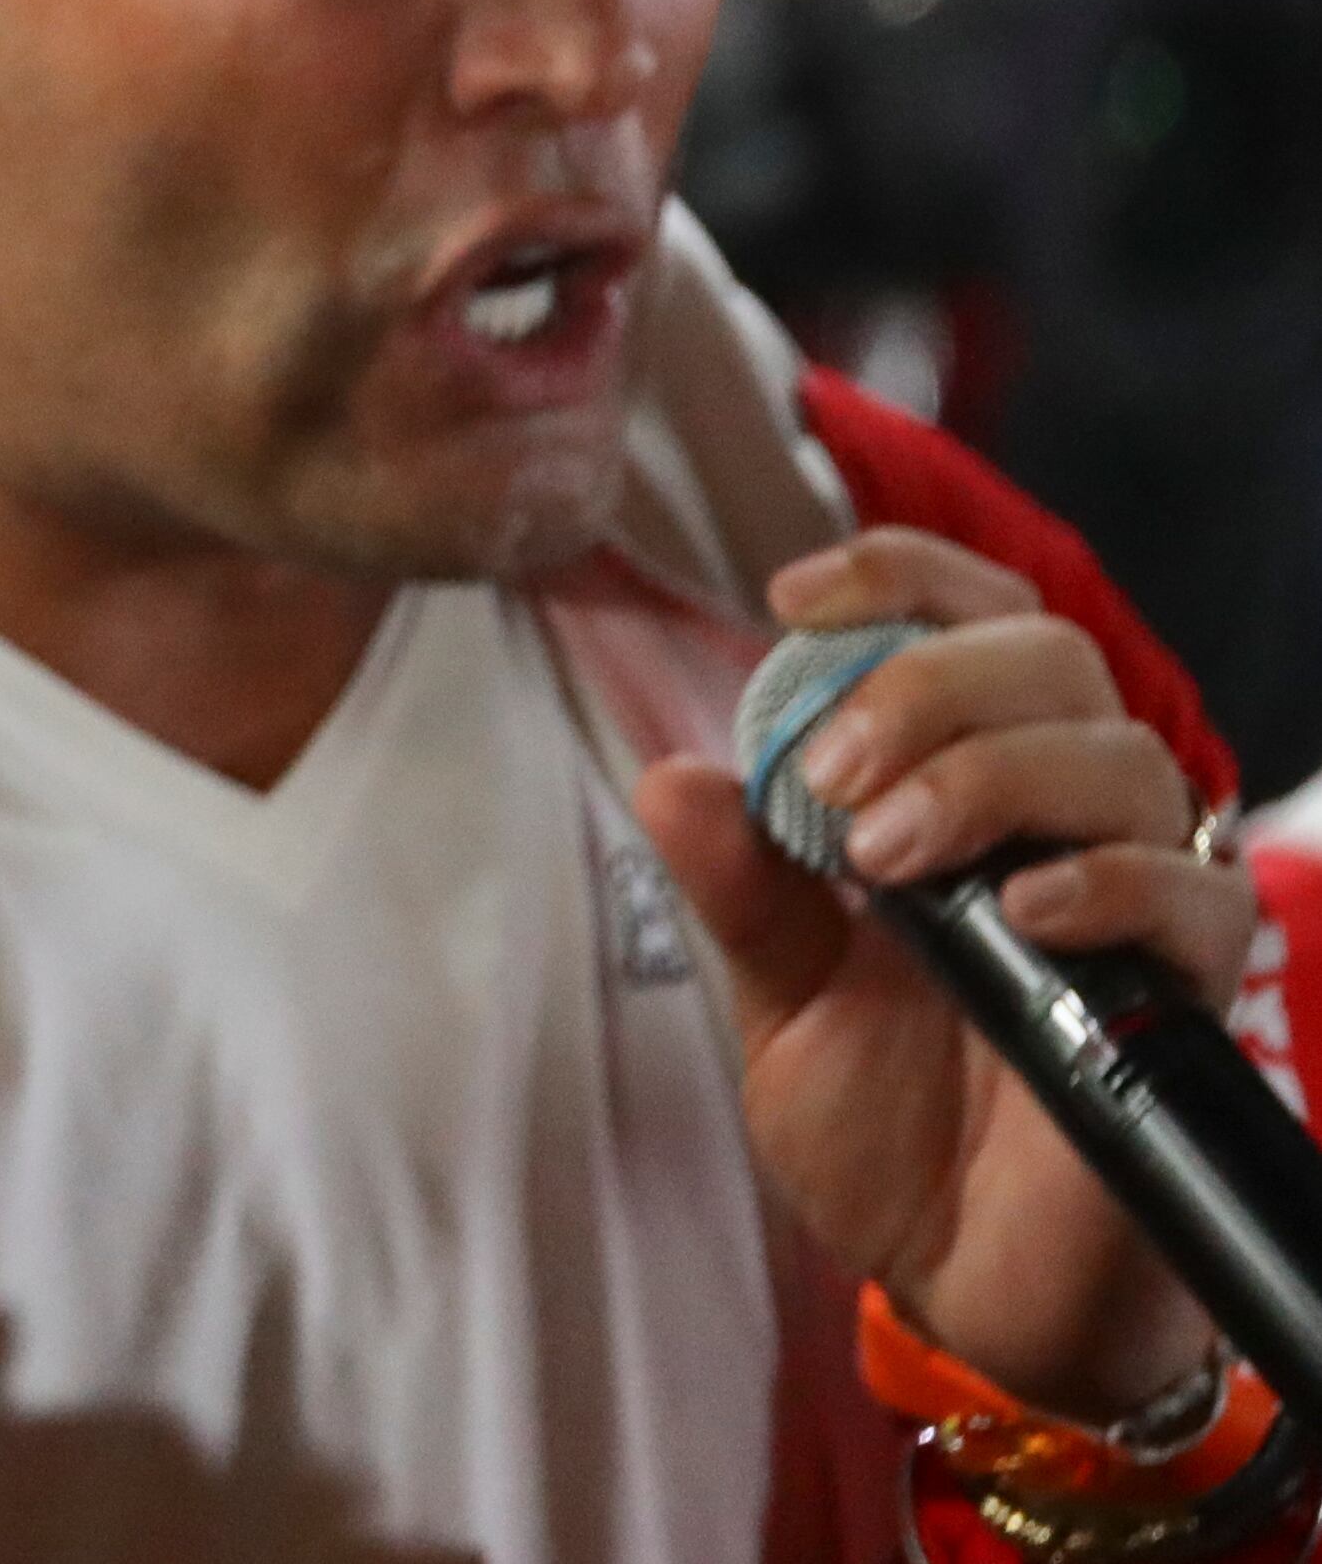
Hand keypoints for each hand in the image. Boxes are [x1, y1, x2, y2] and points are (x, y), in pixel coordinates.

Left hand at [633, 526, 1252, 1419]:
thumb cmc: (884, 1132)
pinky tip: (1020, 907)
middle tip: (830, 781)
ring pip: (1121, 753)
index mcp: (962, 788)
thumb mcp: (782, 999)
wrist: (961, 1283)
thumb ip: (741, 889)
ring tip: (884, 855)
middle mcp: (1060, 819)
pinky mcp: (1192, 992)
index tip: (793, 594)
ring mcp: (1136, 899)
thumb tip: (669, 772)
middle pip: (1049, 656)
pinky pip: (1192, 892)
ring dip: (988, 774)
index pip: (974, 619)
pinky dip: (1103, 878)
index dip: (901, 578)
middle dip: (925, 686)